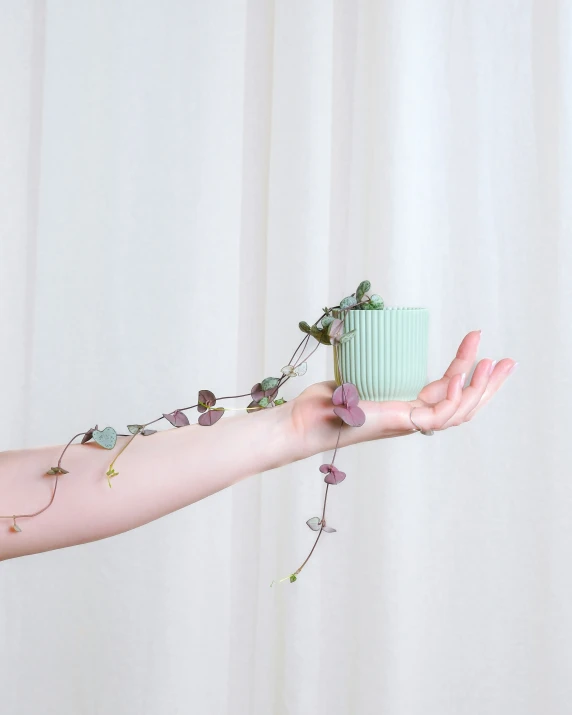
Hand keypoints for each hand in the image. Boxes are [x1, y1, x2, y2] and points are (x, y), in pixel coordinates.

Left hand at [290, 330, 517, 455]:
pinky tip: (461, 379)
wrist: (302, 421)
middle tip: (509, 361)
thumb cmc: (322, 403)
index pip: (446, 390)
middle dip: (489, 385)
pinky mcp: (397, 424)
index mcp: (405, 409)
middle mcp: (411, 418)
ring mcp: (406, 423)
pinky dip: (452, 398)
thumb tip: (372, 334)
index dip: (466, 367)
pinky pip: (435, 416)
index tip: (477, 339)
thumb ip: (371, 366)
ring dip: (480, 390)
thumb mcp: (356, 378)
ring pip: (457, 413)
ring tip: (495, 363)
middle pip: (462, 405)